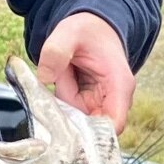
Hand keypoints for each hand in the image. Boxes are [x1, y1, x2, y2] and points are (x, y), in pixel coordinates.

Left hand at [36, 12, 134, 128]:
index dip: (92, 135)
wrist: (94, 28)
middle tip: (57, 92)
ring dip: (63, 108)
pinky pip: (73, 116)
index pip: (113, 124)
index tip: (66, 128)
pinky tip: (62, 84)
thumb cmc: (88, 30)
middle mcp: (116, 99)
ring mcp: (103, 104)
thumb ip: (56, 51)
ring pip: (79, 123)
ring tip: (62, 78)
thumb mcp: (69, 32)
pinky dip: (62, 106)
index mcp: (119, 85)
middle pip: (92, 128)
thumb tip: (44, 77)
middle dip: (69, 118)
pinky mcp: (92, 106)